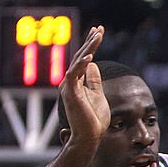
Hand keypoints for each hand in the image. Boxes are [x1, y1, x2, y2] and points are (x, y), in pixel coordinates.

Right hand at [59, 26, 109, 146]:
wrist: (89, 137)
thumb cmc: (94, 121)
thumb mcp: (98, 96)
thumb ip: (94, 81)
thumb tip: (94, 65)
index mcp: (77, 82)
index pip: (84, 59)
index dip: (91, 45)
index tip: (98, 32)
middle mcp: (70, 82)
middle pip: (81, 56)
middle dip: (90, 42)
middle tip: (99, 28)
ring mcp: (69, 87)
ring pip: (78, 62)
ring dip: (88, 48)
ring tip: (97, 36)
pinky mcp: (70, 93)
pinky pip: (74, 75)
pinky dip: (81, 65)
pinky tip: (90, 56)